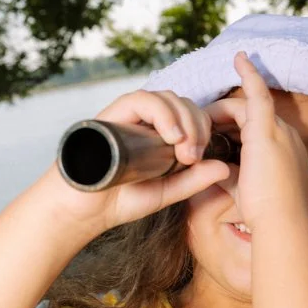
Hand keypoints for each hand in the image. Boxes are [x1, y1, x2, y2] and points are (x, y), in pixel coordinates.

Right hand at [44, 90, 229, 236]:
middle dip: (198, 124)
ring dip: (184, 120)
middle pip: (183, 102)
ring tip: (184, 149)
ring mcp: (130, 115)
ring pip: (166, 97)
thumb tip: (224, 166)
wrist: (83, 211)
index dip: (204, 128)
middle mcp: (146, 121)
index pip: (191, 115)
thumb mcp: (167, 192)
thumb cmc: (120, 201)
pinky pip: (142, 99)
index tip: (202, 156)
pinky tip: (171, 137)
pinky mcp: (113, 114)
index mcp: (160, 134)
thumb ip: (194, 180)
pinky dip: (162, 113)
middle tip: (194, 154)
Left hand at [204, 52, 307, 229]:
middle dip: (225, 116)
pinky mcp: (268, 128)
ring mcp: (279, 130)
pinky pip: (258, 92)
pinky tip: (239, 58)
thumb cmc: (266, 214)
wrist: (282, 222)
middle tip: (202, 125)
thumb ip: (229, 174)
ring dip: (224, 109)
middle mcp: (285, 135)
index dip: (234, 127)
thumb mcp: (243, 189)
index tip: (217, 131)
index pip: (255, 128)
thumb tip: (210, 169)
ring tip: (201, 114)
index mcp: (281, 151)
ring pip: (248, 106)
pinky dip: (249, 74)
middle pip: (251, 114)